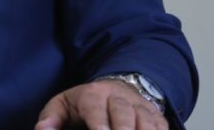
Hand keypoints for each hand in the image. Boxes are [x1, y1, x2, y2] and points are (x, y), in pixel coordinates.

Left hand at [35, 79, 168, 129]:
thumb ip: (51, 118)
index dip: (99, 123)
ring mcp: (140, 106)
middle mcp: (119, 97)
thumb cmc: (85, 103)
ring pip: (146, 120)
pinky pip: (161, 126)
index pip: (96, 108)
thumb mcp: (63, 104)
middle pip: (124, 113)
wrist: (116, 87)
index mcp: (93, 94)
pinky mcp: (156, 116)